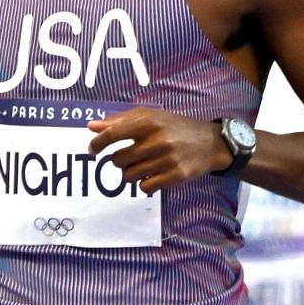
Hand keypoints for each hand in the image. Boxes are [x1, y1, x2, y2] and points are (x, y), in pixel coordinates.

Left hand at [87, 107, 228, 192]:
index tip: (92, 150)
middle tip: (130, 157)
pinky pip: (145, 187)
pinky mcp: (176, 176)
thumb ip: (120, 120)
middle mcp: (157, 140)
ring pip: (130, 176)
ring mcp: (167, 160)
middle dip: (120, 161)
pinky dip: (144, 184)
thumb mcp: (150, 117)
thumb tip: (91, 126)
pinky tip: (152, 176)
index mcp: (149, 122)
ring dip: (131, 174)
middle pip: (118, 159)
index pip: (112, 134)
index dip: (97, 144)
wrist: (211, 143)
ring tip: (142, 167)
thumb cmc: (176, 127)